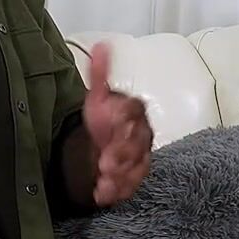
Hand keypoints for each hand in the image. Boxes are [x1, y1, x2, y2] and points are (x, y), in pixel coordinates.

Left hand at [83, 42, 152, 206]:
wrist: (100, 147)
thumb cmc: (102, 121)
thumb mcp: (97, 97)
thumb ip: (99, 74)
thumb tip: (102, 45)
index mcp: (133, 113)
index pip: (134, 113)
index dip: (123, 122)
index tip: (111, 127)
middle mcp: (142, 135)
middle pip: (137, 144)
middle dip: (121, 156)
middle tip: (104, 163)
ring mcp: (140, 158)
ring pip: (135, 168)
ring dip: (118, 177)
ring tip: (101, 182)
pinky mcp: (134, 177)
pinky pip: (129, 186)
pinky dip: (115, 192)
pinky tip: (101, 193)